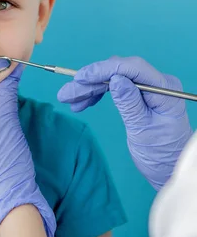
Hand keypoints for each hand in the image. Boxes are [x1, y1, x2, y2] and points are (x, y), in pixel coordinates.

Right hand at [57, 56, 192, 189]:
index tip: (80, 78)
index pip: (132, 69)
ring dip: (89, 88)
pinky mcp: (138, 95)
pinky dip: (97, 93)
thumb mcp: (143, 131)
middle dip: (90, 81)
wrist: (169, 168)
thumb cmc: (161, 154)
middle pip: (118, 73)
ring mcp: (148, 88)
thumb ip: (130, 104)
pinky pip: (114, 87)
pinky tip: (82, 102)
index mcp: (164, 88)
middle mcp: (157, 83)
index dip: (104, 70)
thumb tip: (115, 79)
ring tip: (69, 99)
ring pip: (113, 79)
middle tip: (66, 94)